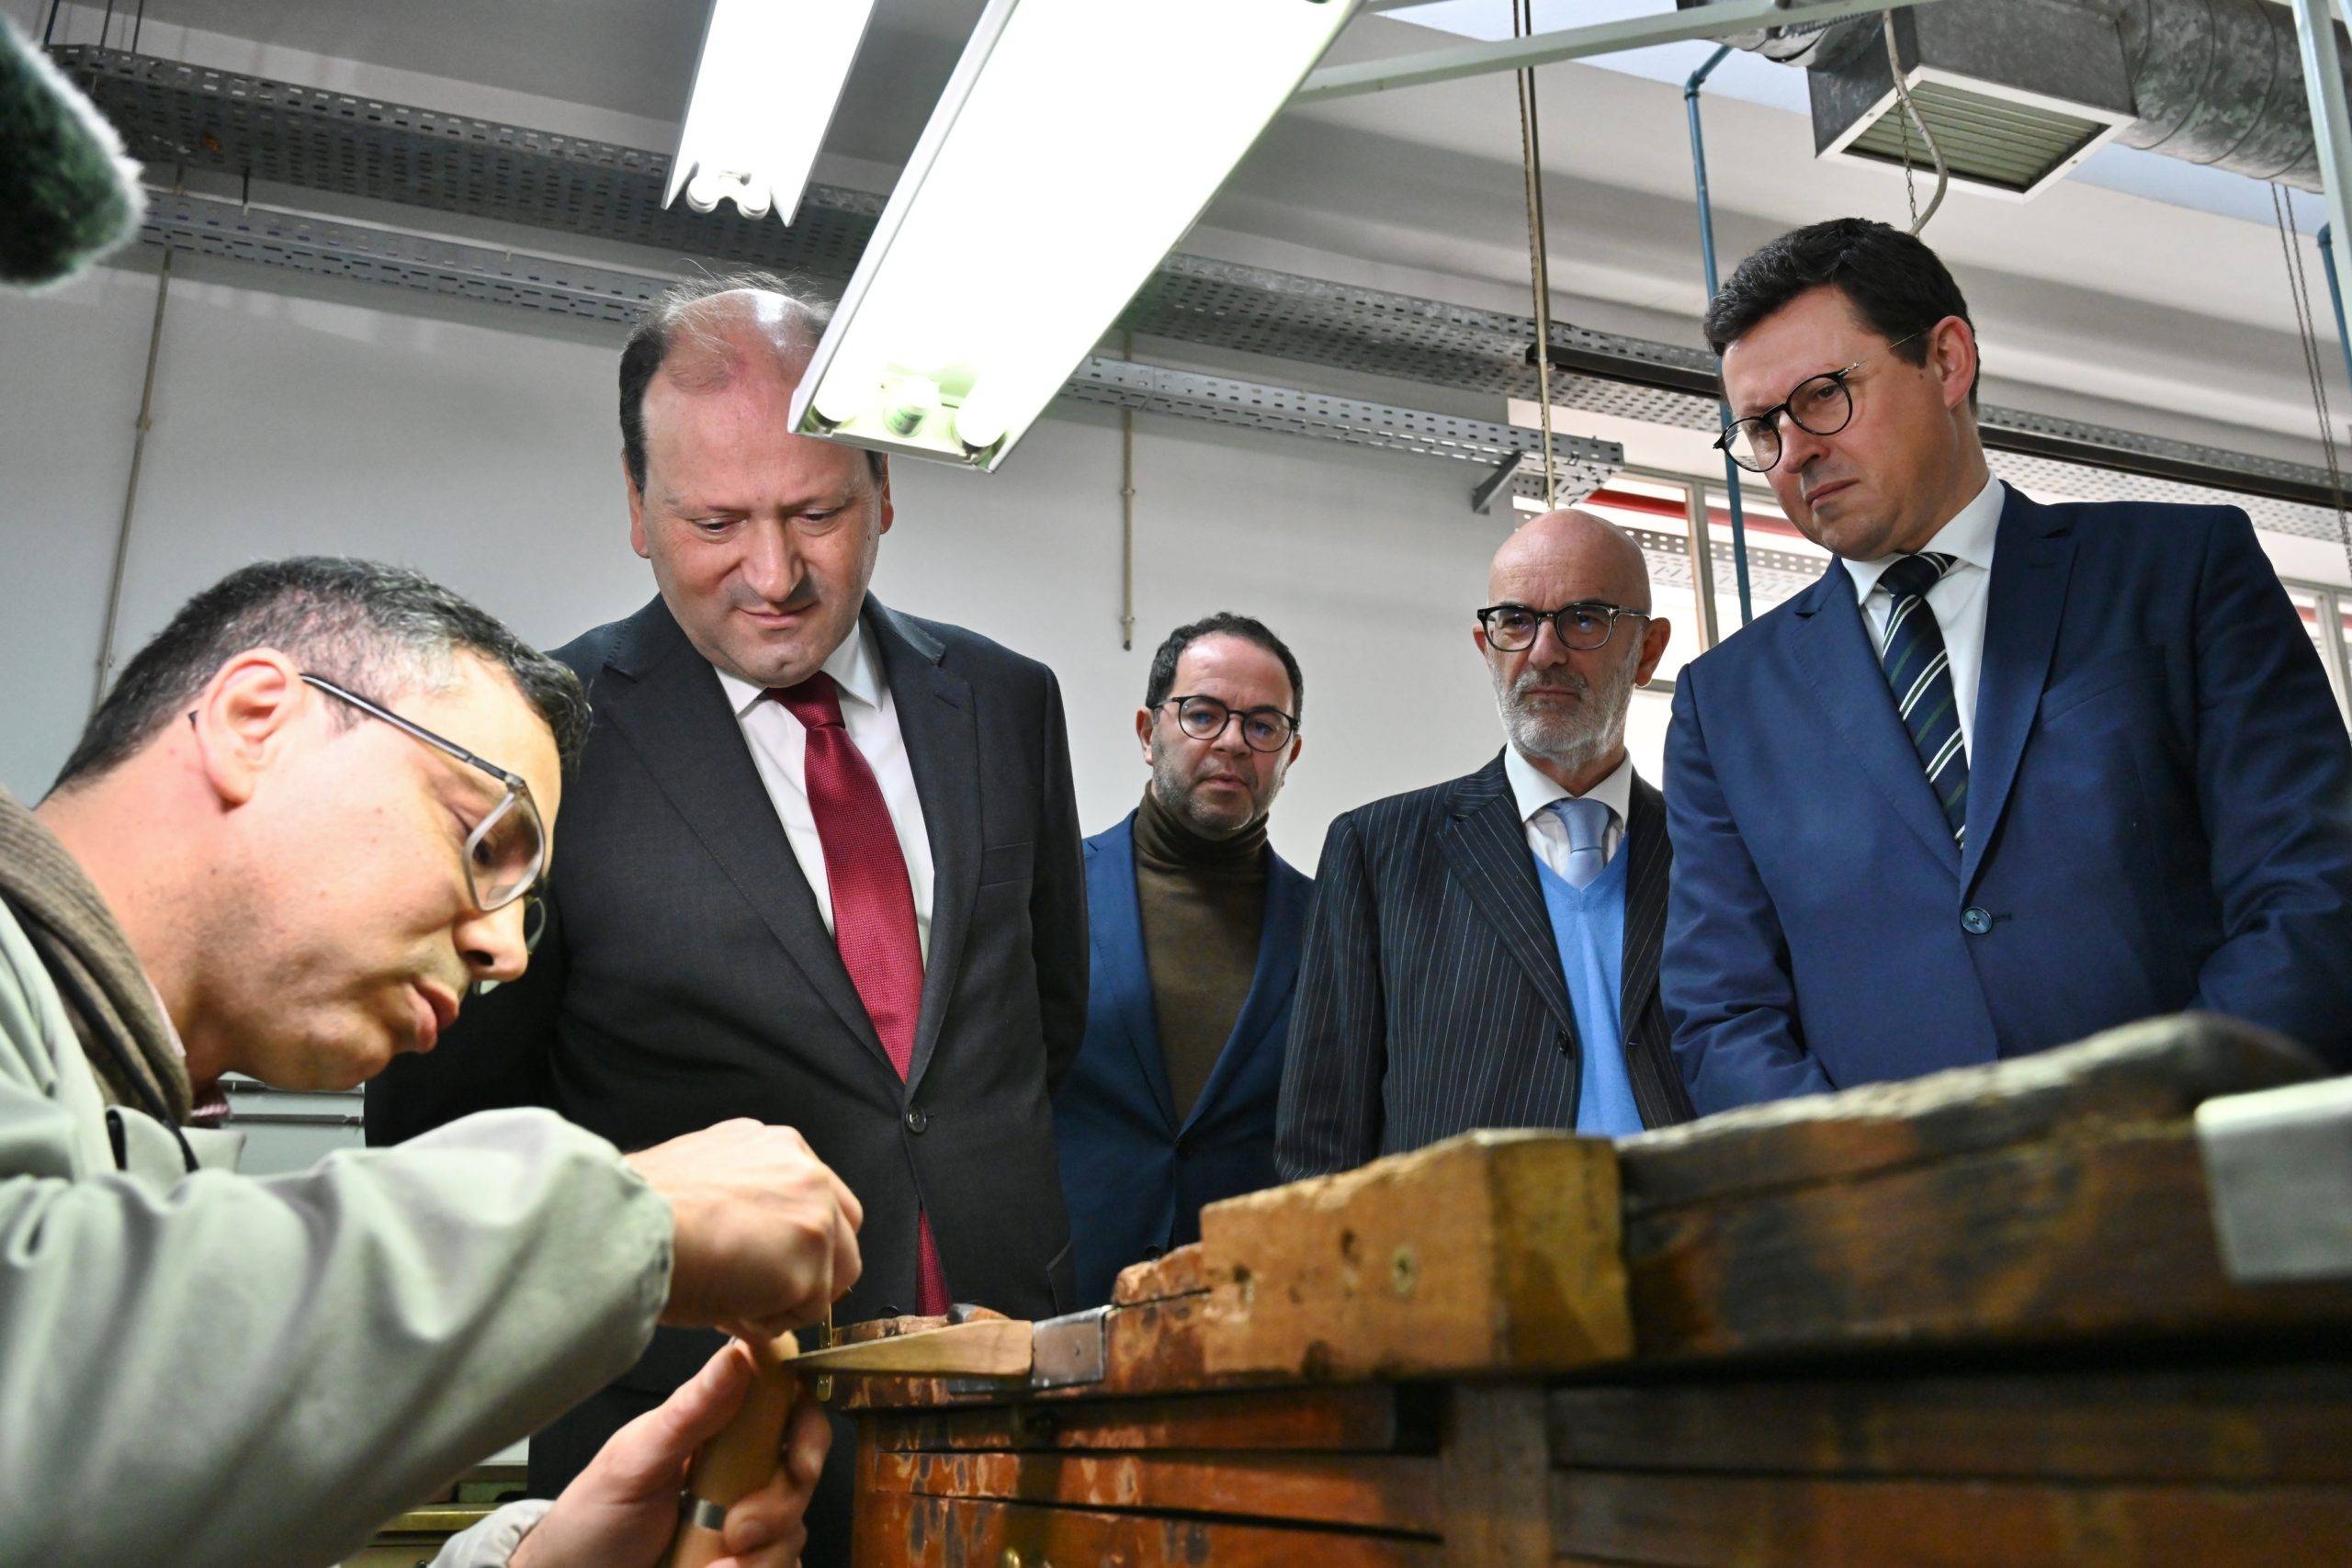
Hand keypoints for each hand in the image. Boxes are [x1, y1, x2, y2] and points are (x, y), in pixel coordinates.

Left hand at [507, 1342, 829, 1567]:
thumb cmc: (592, 1519)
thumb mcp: (635, 1462)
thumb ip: (689, 1413)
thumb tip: (738, 1355)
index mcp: (719, 1430)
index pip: (789, 1410)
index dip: (807, 1432)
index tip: (798, 1463)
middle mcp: (740, 1473)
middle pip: (801, 1475)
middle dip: (781, 1507)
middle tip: (737, 1533)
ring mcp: (745, 1524)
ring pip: (794, 1531)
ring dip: (762, 1558)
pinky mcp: (744, 1564)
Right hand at [625, 1119, 862, 1335]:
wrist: (621, 1226)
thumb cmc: (641, 1208)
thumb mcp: (702, 1175)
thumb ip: (744, 1196)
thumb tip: (752, 1239)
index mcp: (778, 1144)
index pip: (818, 1197)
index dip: (794, 1239)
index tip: (766, 1263)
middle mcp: (806, 1171)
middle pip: (843, 1234)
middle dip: (809, 1270)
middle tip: (759, 1293)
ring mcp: (815, 1217)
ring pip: (831, 1277)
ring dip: (787, 1298)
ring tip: (730, 1300)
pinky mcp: (810, 1266)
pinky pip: (807, 1313)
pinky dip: (770, 1323)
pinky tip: (727, 1308)